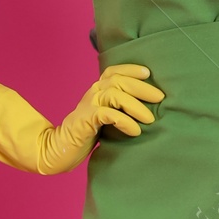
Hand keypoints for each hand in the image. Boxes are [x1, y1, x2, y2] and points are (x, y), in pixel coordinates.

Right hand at [0, 67, 163, 172]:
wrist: (59, 149)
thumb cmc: (86, 134)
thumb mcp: (105, 116)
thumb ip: (118, 107)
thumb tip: (148, 107)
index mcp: (97, 89)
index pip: (114, 71)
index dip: (131, 69)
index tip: (149, 73)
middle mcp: (93, 92)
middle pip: (119, 80)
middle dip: (142, 87)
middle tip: (159, 98)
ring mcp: (89, 105)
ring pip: (116, 94)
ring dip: (136, 106)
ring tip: (150, 119)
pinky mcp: (86, 119)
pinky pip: (109, 114)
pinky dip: (125, 121)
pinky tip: (135, 131)